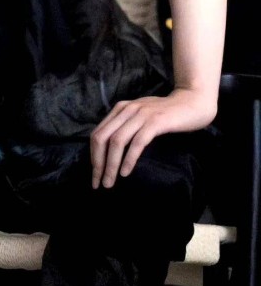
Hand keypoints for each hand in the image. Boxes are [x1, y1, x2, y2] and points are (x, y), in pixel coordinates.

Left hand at [90, 87, 215, 189]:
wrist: (193, 102)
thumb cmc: (167, 114)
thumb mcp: (141, 116)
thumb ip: (127, 126)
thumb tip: (111, 151)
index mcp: (120, 109)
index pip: (97, 134)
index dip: (93, 156)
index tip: (95, 175)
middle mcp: (127, 110)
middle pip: (102, 138)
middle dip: (98, 163)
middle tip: (98, 183)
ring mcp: (141, 114)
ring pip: (117, 141)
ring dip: (111, 165)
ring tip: (109, 182)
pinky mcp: (156, 121)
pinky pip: (137, 142)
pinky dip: (129, 159)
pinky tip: (126, 172)